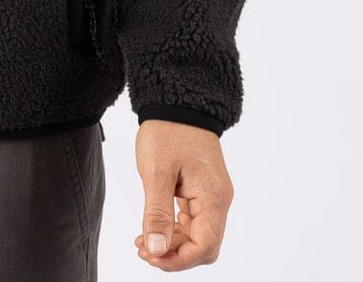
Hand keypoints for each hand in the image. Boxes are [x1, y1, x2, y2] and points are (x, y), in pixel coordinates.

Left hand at [133, 119, 234, 269]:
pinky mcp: (203, 190)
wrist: (176, 102)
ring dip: (173, 243)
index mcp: (213, 197)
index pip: (204, 247)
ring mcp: (212, 195)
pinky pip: (194, 220)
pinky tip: (154, 227)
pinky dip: (175, 228)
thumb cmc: (167, 132)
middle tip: (144, 249)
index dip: (177, 259)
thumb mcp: (156, 172)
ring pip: (199, 235)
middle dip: (175, 254)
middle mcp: (218, 200)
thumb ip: (157, 213)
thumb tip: (157, 250)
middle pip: (204, 246)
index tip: (150, 256)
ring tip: (143, 240)